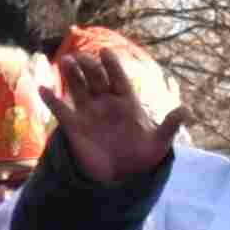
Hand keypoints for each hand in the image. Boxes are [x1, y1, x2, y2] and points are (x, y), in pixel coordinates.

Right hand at [51, 32, 181, 185]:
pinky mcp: (74, 126)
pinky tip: (42, 89)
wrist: (122, 176)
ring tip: (64, 61)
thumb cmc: (142, 156)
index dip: (112, 65)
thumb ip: (169, 125)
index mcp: (126, 102)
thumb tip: (187, 110)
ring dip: (71, 74)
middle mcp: (106, 103)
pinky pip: (61, 110)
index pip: (118, 78)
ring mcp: (89, 113)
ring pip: (78, 87)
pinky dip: (51, 100)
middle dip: (89, 66)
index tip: (106, 53)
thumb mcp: (159, 143)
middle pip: (96, 78)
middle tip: (81, 56)